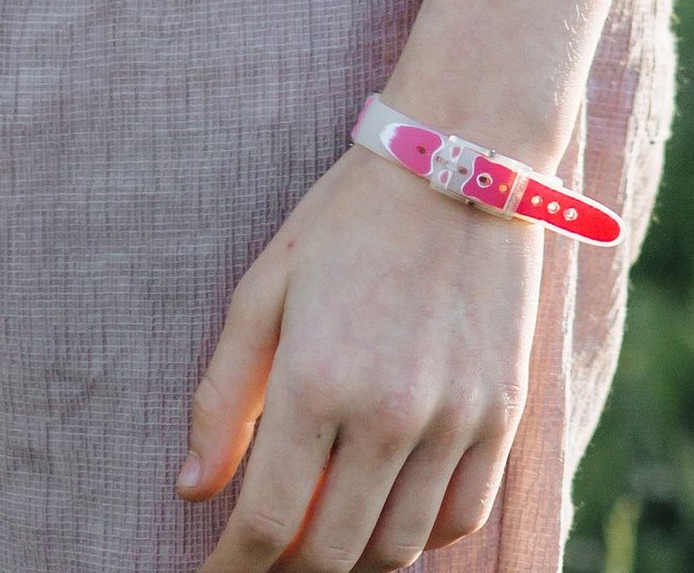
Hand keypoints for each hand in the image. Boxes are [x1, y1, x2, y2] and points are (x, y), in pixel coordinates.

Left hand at [180, 144, 541, 568]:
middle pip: (330, 553)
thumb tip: (192, 491)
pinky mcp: (501, 416)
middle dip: (285, 571)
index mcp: (316, 378)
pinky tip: (388, 513)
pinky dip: (418, 538)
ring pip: (397, 550)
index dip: (231, 569)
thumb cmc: (347, 219)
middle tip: (263, 556)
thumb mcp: (265, 289)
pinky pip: (459, 518)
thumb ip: (224, 396)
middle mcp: (387, 413)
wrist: (460, 162)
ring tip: (323, 537)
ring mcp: (453, 420)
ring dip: (351, 561)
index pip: (268, 523)